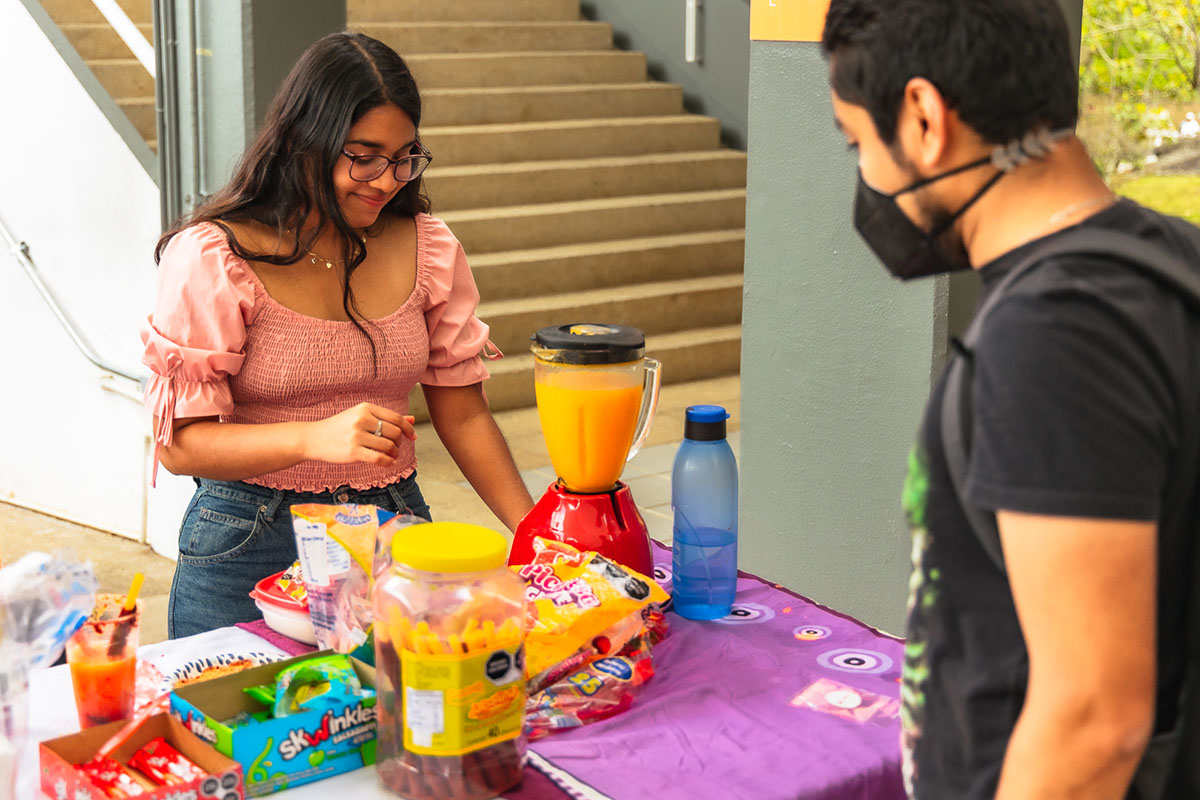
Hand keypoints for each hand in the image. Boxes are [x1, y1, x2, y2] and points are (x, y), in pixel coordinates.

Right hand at [301, 403, 416, 465]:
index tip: (412, 436)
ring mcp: (356, 436)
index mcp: (365, 408)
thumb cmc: (340, 427)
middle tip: (396, 447)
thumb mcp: (362, 417)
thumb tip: (412, 419)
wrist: (313, 438)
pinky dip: (388, 462)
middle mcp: (361, 419)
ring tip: (392, 455)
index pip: (395, 418)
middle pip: (394, 432)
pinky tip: (388, 462)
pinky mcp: (352, 452)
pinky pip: (379, 458)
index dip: (408, 428)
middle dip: (399, 442)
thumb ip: (387, 418)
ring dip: (394, 453)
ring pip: (388, 446)